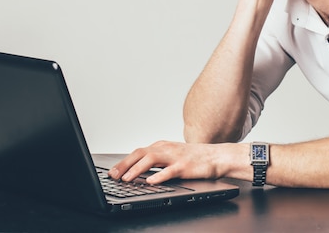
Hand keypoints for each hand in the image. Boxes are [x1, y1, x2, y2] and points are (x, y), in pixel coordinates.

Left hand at [108, 141, 230, 184]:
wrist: (216, 156)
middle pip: (140, 153)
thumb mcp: (172, 156)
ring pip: (152, 159)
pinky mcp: (185, 166)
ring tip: (127, 178)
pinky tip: (151, 181)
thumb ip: (157, 162)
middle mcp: (166, 148)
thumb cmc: (194, 158)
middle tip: (113, 175)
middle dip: (124, 164)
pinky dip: (159, 176)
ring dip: (137, 169)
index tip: (112, 171)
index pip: (138, 152)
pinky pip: (170, 171)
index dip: (123, 162)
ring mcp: (175, 156)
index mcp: (161, 146)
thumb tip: (138, 172)